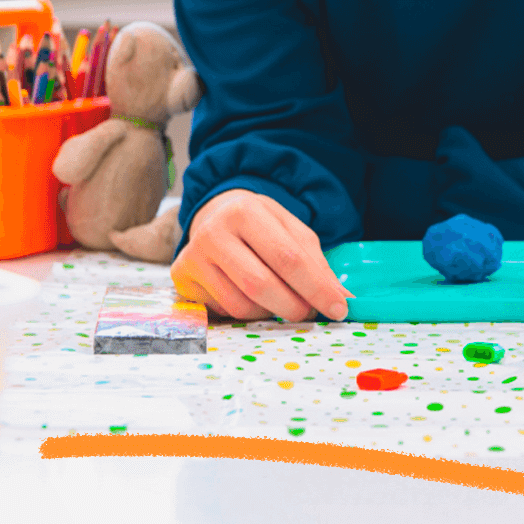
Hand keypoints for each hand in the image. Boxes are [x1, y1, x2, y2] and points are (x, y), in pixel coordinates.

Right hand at [171, 189, 352, 322]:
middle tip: (310, 312)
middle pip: (261, 284)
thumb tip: (340, 301)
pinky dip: (248, 312)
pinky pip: (224, 310)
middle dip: (294, 306)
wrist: (216, 214)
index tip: (339, 308)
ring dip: (271, 312)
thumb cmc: (261, 226)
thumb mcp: (292, 232)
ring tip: (280, 300)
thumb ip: (316, 264)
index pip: (287, 258)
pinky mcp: (183, 278)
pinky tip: (252, 297)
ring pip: (242, 304)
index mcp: (245, 211)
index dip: (316, 288)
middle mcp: (213, 232)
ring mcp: (194, 256)